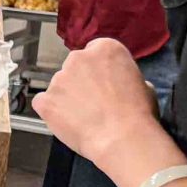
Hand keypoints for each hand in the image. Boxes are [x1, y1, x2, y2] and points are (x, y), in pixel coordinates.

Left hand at [35, 38, 175, 178]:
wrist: (121, 137)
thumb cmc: (138, 112)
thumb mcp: (143, 84)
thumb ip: (124, 76)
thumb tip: (119, 83)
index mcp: (105, 49)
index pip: (95, 51)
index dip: (99, 69)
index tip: (103, 83)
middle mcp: (78, 58)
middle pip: (75, 66)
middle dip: (81, 81)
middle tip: (94, 101)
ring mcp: (58, 79)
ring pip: (59, 85)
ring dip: (67, 97)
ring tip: (83, 117)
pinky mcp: (45, 99)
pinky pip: (43, 102)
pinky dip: (50, 110)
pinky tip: (65, 121)